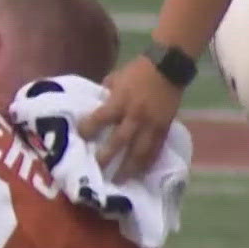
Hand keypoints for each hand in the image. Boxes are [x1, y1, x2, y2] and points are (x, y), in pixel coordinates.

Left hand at [79, 56, 181, 179]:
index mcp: (120, 101)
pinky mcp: (164, 128)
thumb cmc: (138, 70)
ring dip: (129, 168)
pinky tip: (141, 174)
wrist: (168, 66)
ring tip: (120, 181)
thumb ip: (106, 94)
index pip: (99, 119)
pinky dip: (148, 163)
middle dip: (107, 158)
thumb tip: (95, 108)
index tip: (80, 139)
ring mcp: (151, 124)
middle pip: (119, 141)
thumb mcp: (116, 78)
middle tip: (96, 172)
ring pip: (140, 151)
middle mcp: (135, 115)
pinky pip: (156, 150)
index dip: (88, 130)